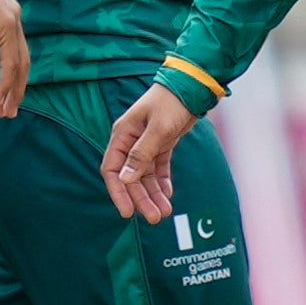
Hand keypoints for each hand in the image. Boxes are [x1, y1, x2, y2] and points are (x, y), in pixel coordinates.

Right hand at [0, 0, 34, 119]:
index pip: (14, 53)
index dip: (11, 77)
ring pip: (18, 64)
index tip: (4, 98)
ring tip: (4, 112)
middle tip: (8, 112)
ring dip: (11, 91)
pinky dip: (6, 82)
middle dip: (15, 89)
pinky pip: (10, 62)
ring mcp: (12, 20)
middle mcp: (13, 17)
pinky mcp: (5, 26)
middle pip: (21, 61)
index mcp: (5, 16)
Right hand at [102, 80, 199, 221]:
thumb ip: (142, 154)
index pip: (113, 170)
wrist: (192, 86)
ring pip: (146, 175)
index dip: (118, 193)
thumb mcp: (158, 129)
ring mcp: (146, 142)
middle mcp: (131, 141)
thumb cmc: (172, 103)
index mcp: (123, 135)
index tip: (128, 212)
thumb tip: (125, 179)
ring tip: (165, 211)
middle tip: (155, 218)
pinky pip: (158, 167)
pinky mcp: (162, 142)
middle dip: (142, 198)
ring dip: (153, 193)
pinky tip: (168, 193)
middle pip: (131, 177)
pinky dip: (162, 180)